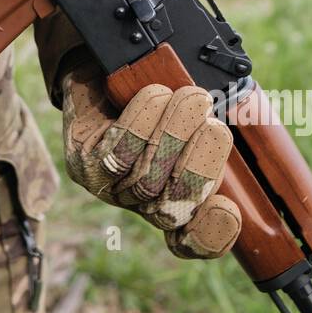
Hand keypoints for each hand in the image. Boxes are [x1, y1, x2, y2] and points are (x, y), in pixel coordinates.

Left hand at [62, 63, 240, 258]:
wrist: (100, 72)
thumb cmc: (156, 96)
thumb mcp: (194, 116)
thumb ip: (213, 135)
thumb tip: (220, 138)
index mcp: (177, 202)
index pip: (194, 240)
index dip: (211, 236)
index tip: (226, 209)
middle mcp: (142, 205)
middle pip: (175, 209)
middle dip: (200, 166)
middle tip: (214, 125)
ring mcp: (110, 189)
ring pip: (147, 178)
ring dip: (174, 134)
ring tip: (192, 98)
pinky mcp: (85, 163)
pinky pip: (118, 152)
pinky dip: (142, 121)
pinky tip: (155, 95)